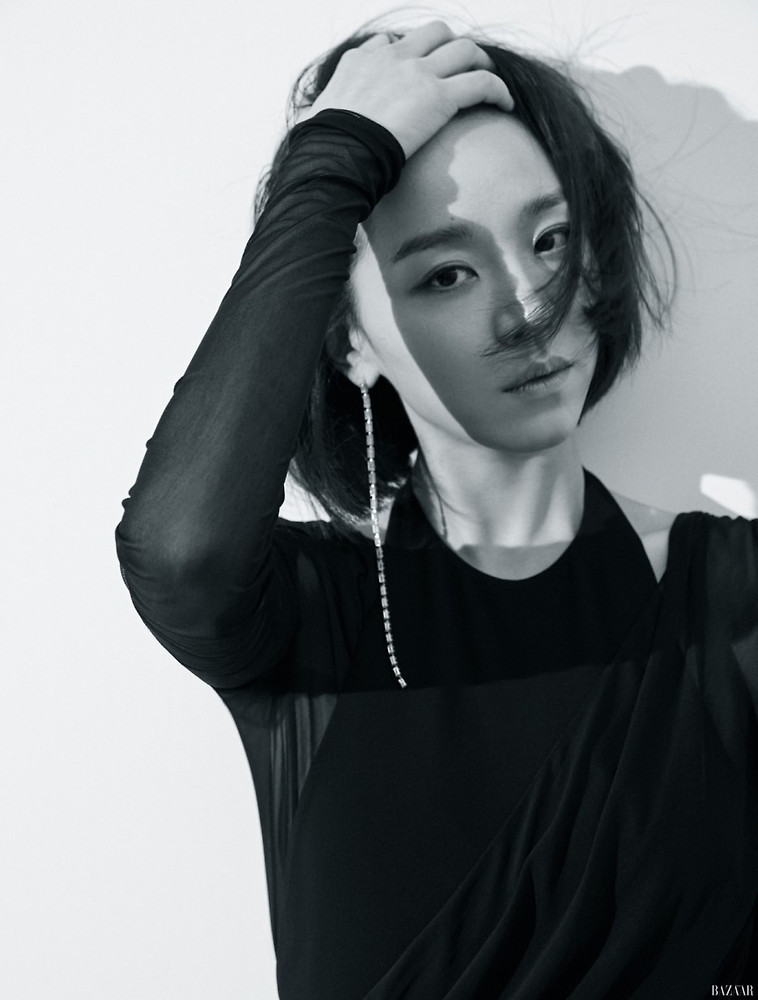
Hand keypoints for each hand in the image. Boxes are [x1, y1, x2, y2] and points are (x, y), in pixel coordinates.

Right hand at [301, 22, 513, 157]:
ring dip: (479, 61)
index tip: (415, 73)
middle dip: (450, 46)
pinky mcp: (439, 95)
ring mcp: (417, 73)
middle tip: (460, 68)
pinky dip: (497, 89)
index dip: (407, 56)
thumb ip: (319, 116)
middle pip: (432, 33)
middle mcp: (391, 59)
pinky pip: (481, 82)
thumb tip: (308, 126)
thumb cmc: (324, 147)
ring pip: (462, 49)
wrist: (338, 153)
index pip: (389, 46)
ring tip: (487, 79)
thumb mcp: (315, 121)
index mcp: (360, 62)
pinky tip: (504, 103)